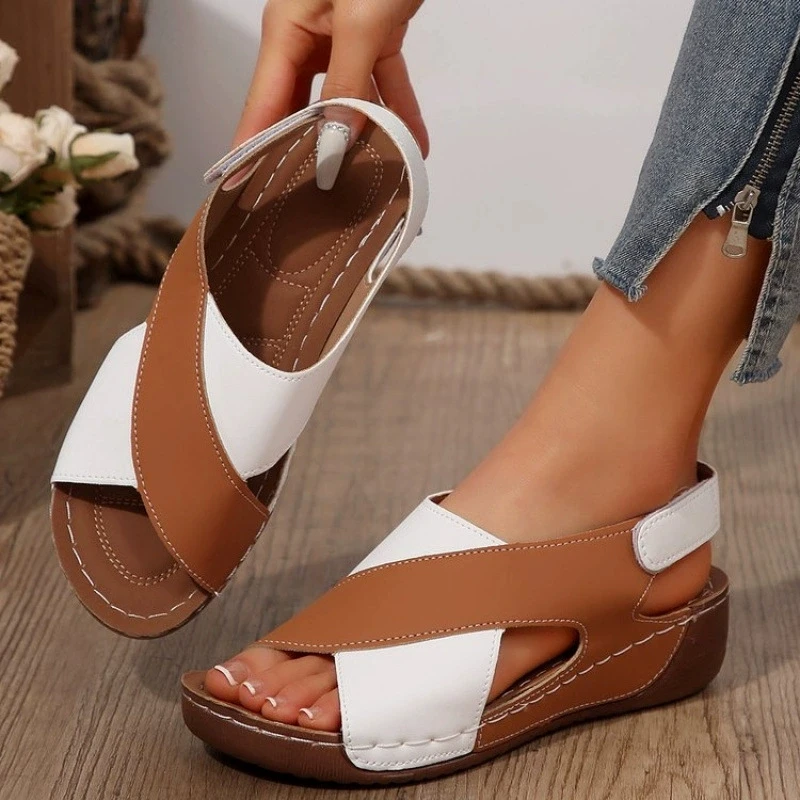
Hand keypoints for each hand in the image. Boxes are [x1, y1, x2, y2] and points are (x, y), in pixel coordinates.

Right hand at [235, 0, 428, 186]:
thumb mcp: (359, 22)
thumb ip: (348, 84)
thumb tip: (336, 139)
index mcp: (286, 33)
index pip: (262, 107)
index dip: (252, 150)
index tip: (243, 190)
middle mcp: (307, 39)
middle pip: (301, 110)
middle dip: (310, 153)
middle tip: (313, 199)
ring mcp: (340, 38)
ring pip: (346, 101)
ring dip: (364, 137)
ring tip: (372, 179)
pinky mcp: (373, 35)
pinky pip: (382, 82)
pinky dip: (398, 109)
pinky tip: (413, 139)